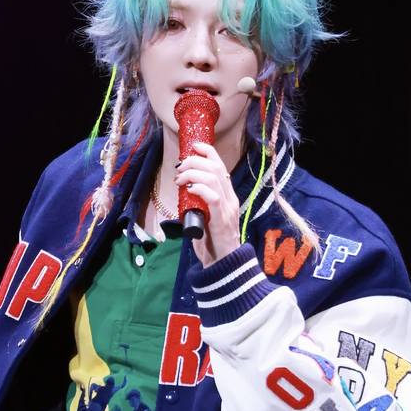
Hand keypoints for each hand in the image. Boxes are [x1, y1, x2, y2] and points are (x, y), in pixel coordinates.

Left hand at [175, 141, 240, 267]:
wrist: (223, 264)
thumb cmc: (212, 242)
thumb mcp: (205, 216)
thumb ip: (199, 202)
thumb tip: (184, 189)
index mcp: (227, 195)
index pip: (220, 165)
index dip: (207, 151)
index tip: (192, 146)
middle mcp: (230, 198)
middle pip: (215, 167)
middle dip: (194, 161)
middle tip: (179, 167)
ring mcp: (228, 208)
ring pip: (214, 178)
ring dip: (193, 173)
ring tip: (180, 179)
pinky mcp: (222, 219)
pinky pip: (213, 197)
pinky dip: (199, 189)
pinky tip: (189, 189)